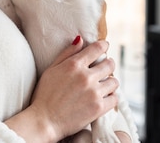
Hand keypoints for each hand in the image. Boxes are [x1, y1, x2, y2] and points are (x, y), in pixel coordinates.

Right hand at [5, 37, 119, 141]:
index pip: (97, 48)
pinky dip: (111, 97)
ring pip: (114, 81)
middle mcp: (86, 77)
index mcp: (74, 65)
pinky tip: (105, 97)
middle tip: (105, 67)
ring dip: (110, 81)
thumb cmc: (44, 95)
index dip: (104, 45)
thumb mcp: (51, 69)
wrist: (44, 121)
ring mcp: (94, 93)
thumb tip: (80, 39)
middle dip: (108, 64)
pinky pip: (115, 98)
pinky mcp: (98, 108)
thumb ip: (67, 53)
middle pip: (109, 64)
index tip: (105, 46)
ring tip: (105, 84)